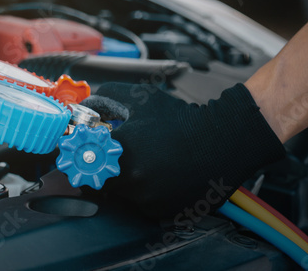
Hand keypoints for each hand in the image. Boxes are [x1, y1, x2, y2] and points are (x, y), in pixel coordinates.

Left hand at [80, 82, 284, 218]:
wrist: (222, 140)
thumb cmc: (182, 118)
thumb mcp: (141, 98)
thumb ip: (108, 97)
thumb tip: (90, 104)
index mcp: (120, 150)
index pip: (85, 162)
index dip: (87, 158)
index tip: (91, 154)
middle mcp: (131, 178)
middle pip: (103, 181)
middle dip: (108, 171)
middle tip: (123, 159)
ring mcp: (148, 198)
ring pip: (124, 196)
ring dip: (130, 183)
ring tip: (151, 165)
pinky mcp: (163, 211)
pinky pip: (145, 206)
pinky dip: (149, 195)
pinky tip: (163, 177)